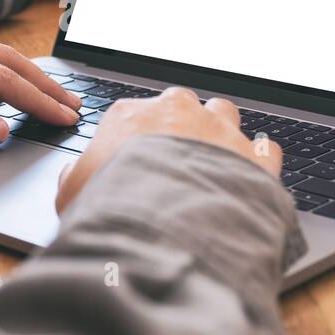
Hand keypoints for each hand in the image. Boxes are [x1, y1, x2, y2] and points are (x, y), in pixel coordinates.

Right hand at [55, 87, 281, 213]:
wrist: (166, 227)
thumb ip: (72, 179)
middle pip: (181, 107)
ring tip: (213, 164)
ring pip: (224, 115)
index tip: (136, 162)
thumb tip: (73, 175)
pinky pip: (265, 147)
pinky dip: (258, 160)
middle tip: (173, 164)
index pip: (132, 116)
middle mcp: (177, 111)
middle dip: (180, 129)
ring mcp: (219, 130)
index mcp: (129, 115)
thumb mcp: (70, 196)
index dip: (135, 141)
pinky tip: (249, 177)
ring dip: (220, 134)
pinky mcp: (254, 155)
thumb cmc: (113, 208)